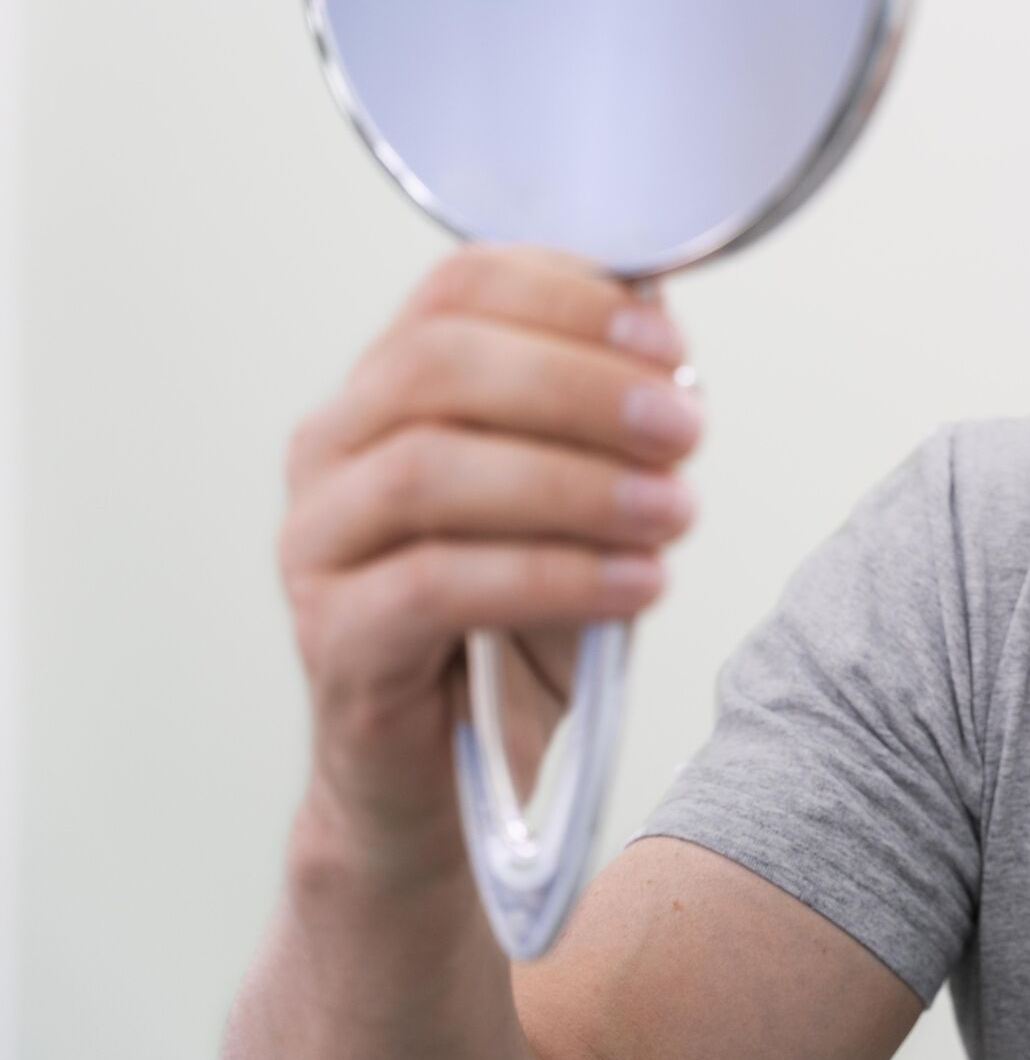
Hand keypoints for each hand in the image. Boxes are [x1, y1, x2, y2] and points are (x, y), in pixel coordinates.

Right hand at [275, 243, 703, 889]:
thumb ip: (608, 410)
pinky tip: (639, 584)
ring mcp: (316, 543)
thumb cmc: (521, 616)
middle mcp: (333, 449)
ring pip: (429, 469)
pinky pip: (436, 585)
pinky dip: (555, 575)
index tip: (670, 344)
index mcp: (387, 387)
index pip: (458, 286)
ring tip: (676, 513)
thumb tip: (660, 320)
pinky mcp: (333, 639)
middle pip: (438, 364)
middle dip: (580, 385)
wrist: (453, 773)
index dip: (569, 298)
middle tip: (685, 428)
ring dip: (575, 482)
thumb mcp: (581, 495)